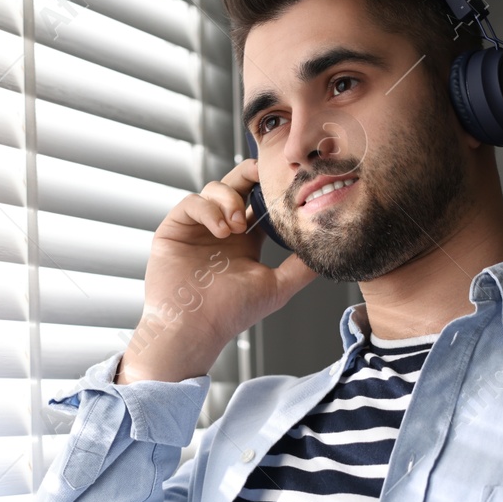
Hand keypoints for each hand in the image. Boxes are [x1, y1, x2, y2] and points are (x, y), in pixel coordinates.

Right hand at [117, 157, 318, 382]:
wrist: (195, 327)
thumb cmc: (231, 313)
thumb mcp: (276, 287)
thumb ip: (300, 267)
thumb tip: (328, 251)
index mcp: (245, 241)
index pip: (258, 202)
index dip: (269, 188)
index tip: (285, 182)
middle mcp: (221, 230)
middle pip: (235, 184)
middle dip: (250, 174)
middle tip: (263, 174)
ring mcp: (197, 228)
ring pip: (214, 189)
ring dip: (230, 199)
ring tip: (238, 226)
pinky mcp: (174, 229)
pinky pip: (191, 202)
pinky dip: (208, 209)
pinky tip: (221, 230)